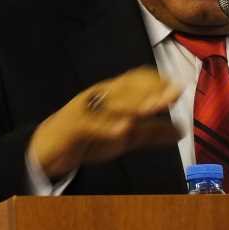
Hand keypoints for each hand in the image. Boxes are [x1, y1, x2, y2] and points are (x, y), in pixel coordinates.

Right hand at [28, 66, 182, 179]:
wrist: (47, 150)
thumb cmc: (89, 138)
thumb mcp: (125, 136)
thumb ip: (151, 132)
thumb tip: (182, 129)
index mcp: (113, 94)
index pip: (137, 79)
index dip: (158, 81)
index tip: (177, 87)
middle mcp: (101, 96)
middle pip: (128, 88)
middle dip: (153, 90)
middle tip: (174, 94)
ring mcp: (86, 109)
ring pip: (111, 102)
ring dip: (135, 104)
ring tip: (154, 107)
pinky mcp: (72, 126)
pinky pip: (90, 124)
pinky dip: (107, 126)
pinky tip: (123, 129)